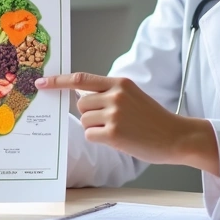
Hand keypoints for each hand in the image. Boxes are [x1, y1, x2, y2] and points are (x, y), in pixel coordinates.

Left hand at [37, 72, 219, 174]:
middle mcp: (115, 95)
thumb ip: (109, 93)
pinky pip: (90, 135)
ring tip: (118, 130)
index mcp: (119, 83)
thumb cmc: (154, 119)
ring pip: (84, 120)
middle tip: (109, 121)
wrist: (177, 137)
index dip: (58, 81)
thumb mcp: (133, 96)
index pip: (81, 79)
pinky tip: (117, 139)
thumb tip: (81, 96)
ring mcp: (114, 114)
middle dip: (88, 114)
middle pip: (80, 103)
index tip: (42, 83)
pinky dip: (98, 138)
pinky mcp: (114, 133)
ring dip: (95, 128)